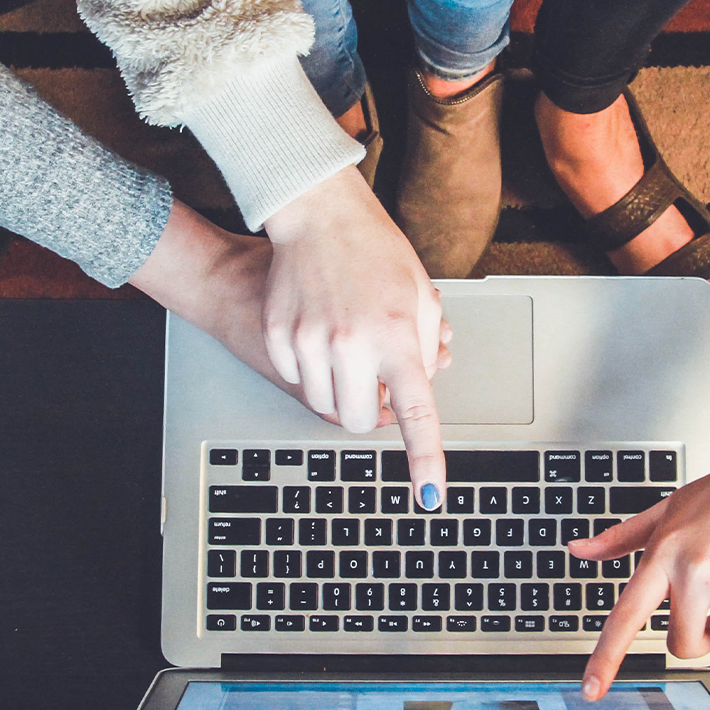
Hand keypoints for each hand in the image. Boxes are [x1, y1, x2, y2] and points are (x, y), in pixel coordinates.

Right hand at [261, 168, 449, 506]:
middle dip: (369, 412)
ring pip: (324, 405)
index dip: (425, 459)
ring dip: (340, 390)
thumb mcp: (421, 296)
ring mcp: (309, 341)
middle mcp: (352, 344)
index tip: (430, 495)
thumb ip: (426, 349)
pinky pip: (296, 379)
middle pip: (358, 421)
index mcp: (398, 336)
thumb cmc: (375, 251)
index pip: (416, 413)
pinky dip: (310, 369)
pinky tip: (319, 331)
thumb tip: (419, 389)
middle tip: (375, 382)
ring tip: (348, 347)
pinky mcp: (278, 336)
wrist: (318, 215)